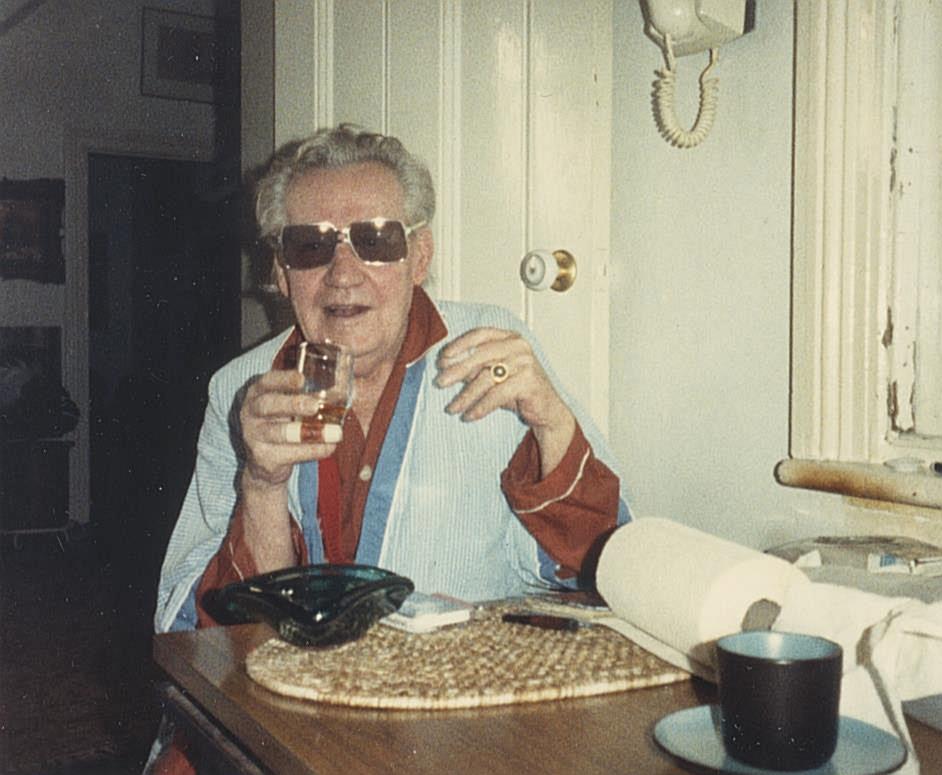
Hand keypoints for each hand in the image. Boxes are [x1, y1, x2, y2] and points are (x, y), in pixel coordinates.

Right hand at [239, 368, 341, 491]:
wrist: (264, 464)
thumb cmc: (282, 424)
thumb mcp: (288, 407)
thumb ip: (306, 398)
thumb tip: (339, 393)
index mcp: (257, 394)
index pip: (267, 381)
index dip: (283, 379)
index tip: (302, 379)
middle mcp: (250, 413)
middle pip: (268, 405)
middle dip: (293, 404)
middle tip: (316, 406)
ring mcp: (253, 436)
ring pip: (279, 433)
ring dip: (309, 433)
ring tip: (335, 433)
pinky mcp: (262, 458)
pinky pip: (290, 454)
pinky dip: (313, 450)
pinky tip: (330, 447)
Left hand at [435, 327, 575, 474]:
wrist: (546, 410)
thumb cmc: (519, 389)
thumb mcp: (494, 375)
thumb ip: (475, 367)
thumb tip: (447, 367)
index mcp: (510, 337)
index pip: (480, 334)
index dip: (460, 344)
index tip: (443, 358)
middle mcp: (519, 346)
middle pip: (480, 355)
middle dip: (457, 370)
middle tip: (439, 382)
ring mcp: (525, 362)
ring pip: (486, 378)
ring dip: (466, 395)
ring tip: (452, 408)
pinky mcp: (529, 381)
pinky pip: (497, 394)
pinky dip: (480, 407)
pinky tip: (469, 416)